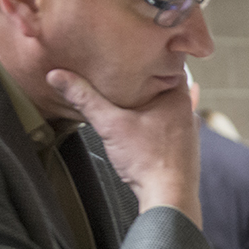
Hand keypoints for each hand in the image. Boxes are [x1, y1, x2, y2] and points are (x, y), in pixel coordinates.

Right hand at [46, 69, 202, 227]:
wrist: (169, 199)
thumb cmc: (148, 161)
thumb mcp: (110, 124)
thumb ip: (85, 98)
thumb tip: (58, 76)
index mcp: (177, 97)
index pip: (171, 63)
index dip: (154, 55)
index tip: (137, 49)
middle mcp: (188, 113)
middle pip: (168, 87)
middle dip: (149, 80)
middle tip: (129, 70)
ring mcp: (190, 133)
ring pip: (169, 109)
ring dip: (154, 104)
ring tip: (133, 96)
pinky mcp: (185, 151)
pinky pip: (170, 129)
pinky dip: (158, 124)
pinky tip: (145, 127)